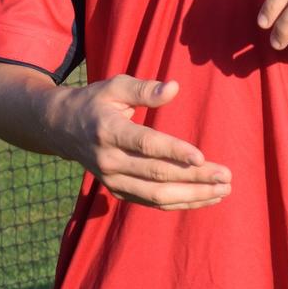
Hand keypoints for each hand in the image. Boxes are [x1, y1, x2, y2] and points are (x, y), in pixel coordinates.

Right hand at [58, 75, 231, 209]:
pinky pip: (152, 202)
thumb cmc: (96, 102)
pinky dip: (180, 203)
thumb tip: (174, 87)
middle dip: (194, 177)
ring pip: (157, 195)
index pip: (146, 145)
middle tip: (225, 176)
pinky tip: (204, 198)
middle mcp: (109, 161)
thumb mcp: (115, 86)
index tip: (202, 157)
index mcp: (109, 131)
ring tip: (222, 190)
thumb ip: (144, 88)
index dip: (174, 152)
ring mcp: (112, 181)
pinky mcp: (118, 192)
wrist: (61, 129)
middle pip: (158, 174)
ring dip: (192, 195)